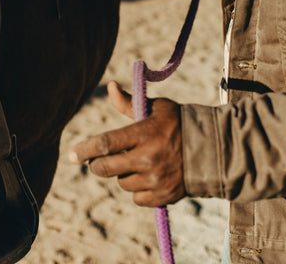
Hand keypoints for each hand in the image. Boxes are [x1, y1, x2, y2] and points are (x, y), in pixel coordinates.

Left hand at [67, 81, 185, 207]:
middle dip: (98, 164)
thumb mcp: (157, 108)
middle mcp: (148, 159)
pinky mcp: (163, 197)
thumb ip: (129, 103)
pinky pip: (137, 198)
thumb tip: (109, 86)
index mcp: (145, 134)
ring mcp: (156, 180)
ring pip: (121, 183)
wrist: (213, 150)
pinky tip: (151, 177)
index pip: (106, 143)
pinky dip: (139, 190)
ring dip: (123, 174)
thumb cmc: (179, 124)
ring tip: (139, 163)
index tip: (71, 155)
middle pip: (106, 168)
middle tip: (100, 160)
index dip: (85, 150)